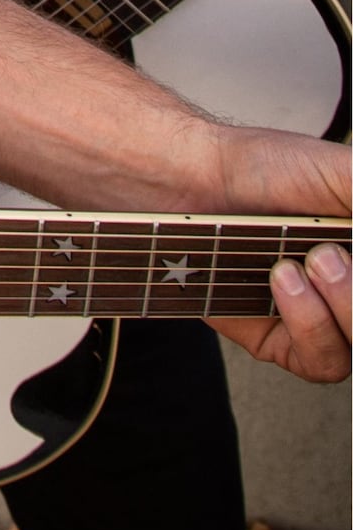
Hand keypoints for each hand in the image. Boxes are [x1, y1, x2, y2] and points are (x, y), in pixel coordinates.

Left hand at [208, 130, 350, 383]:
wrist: (194, 181)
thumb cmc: (265, 167)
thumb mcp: (343, 172)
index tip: (351, 253)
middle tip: (329, 254)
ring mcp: (328, 320)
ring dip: (344, 307)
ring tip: (305, 261)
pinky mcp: (288, 343)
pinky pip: (323, 362)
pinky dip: (309, 323)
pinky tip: (282, 281)